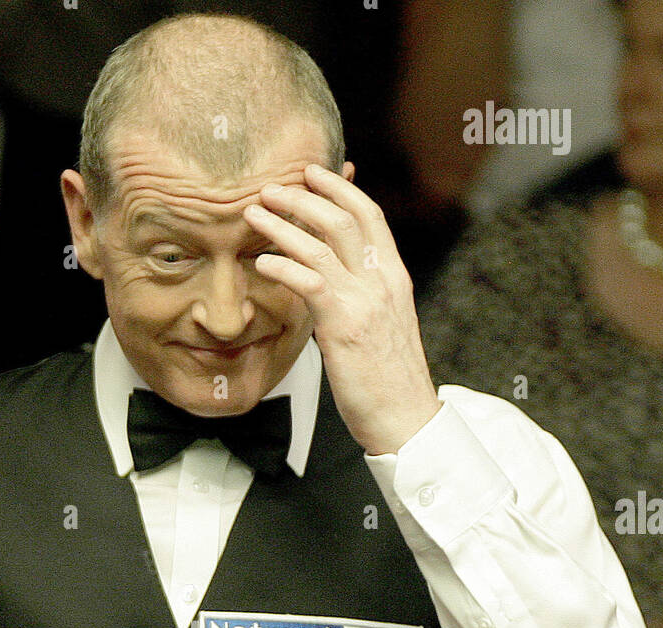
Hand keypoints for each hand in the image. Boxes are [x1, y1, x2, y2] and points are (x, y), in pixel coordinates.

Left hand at [243, 164, 440, 454]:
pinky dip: (283, 265)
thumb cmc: (389, 381)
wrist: (406, 419)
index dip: (341, 188)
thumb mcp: (382, 326)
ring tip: (255, 213)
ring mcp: (364, 301)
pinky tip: (262, 262)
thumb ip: (363, 295)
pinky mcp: (344, 326)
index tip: (314, 173)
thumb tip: (334, 279)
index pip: (370, 216)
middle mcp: (382, 282)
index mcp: (394, 278)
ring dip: (283, 223)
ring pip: (323, 243)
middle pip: (344, 218)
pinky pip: (309, 282)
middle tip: (273, 188)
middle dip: (304, 196)